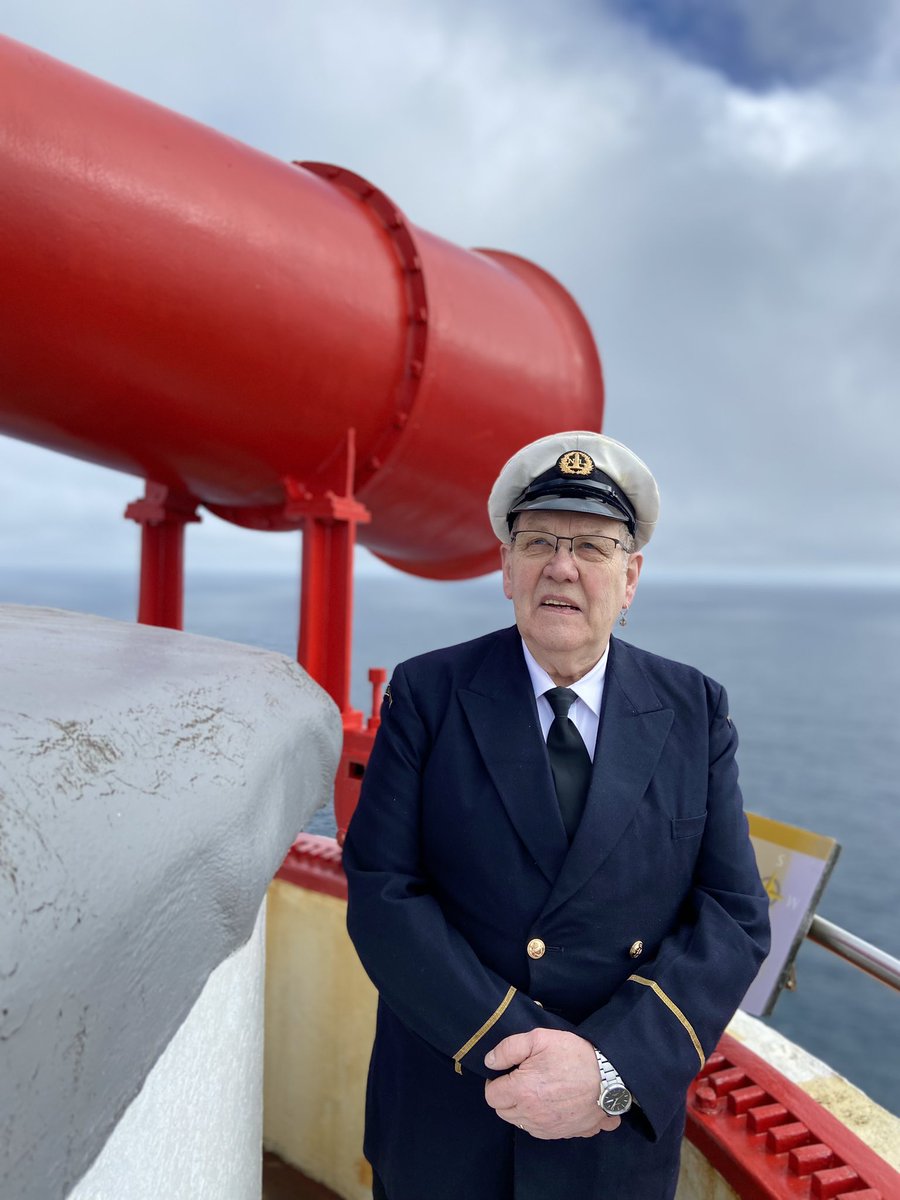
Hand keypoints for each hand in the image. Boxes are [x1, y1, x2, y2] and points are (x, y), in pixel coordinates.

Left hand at [483, 1029, 620, 1138]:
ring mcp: (548, 1128)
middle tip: (521, 1080)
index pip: (491, 1096)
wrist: (610, 1077)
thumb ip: (508, 1048)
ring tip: (536, 1090)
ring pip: (520, 1124)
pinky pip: (540, 1132)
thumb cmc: (574, 1055)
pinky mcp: (563, 1134)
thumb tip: (490, 1062)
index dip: (495, 1082)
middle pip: (503, 1112)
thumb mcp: (539, 1038)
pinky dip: (539, 1120)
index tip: (506, 1073)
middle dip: (506, 1097)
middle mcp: (532, 1115)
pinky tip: (550, 1103)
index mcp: (522, 1092)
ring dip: (521, 1109)